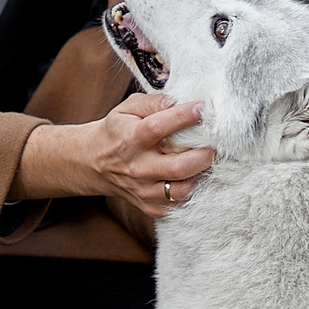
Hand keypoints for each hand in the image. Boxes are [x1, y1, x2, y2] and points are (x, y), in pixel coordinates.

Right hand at [14, 93, 214, 218]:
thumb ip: (153, 102)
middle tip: (215, 144)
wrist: (93, 163)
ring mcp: (144, 191)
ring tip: (206, 161)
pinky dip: (192, 191)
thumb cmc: (117, 131)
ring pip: (183, 190)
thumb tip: (177, 101)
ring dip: (201, 175)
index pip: (159, 126)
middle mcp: (138, 167)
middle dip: (205, 154)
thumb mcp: (127, 108)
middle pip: (179, 166)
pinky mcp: (150, 208)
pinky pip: (179, 205)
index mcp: (132, 139)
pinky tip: (193, 177)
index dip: (184, 116)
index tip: (203, 108)